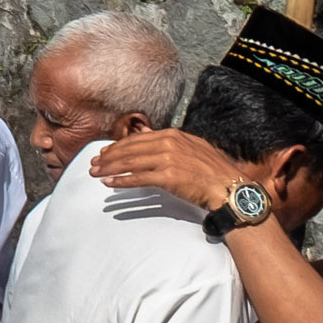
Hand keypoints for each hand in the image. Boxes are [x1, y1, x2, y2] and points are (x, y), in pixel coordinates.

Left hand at [96, 127, 256, 216]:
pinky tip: (110, 184)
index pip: (137, 139)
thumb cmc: (212, 171)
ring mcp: (168, 159)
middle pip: (130, 149)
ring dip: (110, 168)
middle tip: (93, 164)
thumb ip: (169, 142)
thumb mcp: (192, 148)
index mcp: (173, 135)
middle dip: (108, 157)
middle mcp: (168, 144)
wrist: (229, 187)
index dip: (118, 146)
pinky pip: (138, 178)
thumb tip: (146, 135)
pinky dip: (121, 181)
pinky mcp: (168, 177)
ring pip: (130, 162)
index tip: (104, 153)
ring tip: (96, 174)